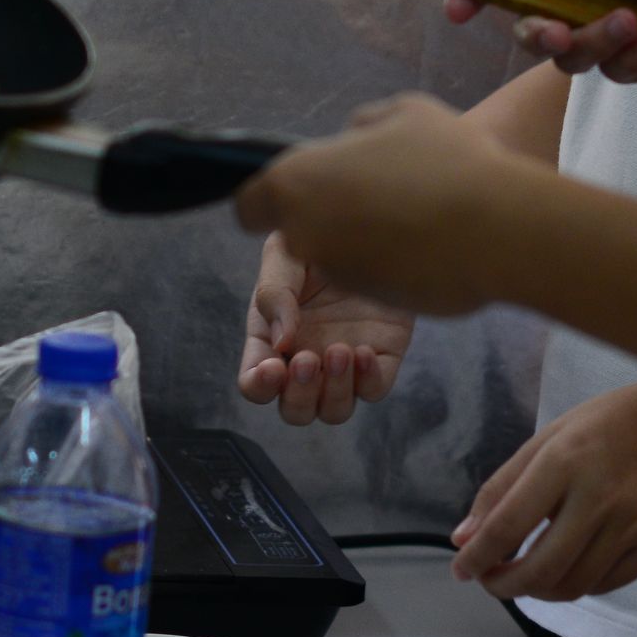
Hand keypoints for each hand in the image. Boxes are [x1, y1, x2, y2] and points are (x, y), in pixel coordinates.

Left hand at [232, 95, 546, 317]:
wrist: (500, 226)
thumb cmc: (449, 160)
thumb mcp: (403, 112)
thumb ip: (362, 126)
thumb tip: (351, 139)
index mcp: (295, 182)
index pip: (251, 205)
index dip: (275, 200)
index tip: (312, 191)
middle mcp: (302, 235)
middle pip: (297, 235)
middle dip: (325, 223)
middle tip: (375, 202)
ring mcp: (337, 279)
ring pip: (333, 265)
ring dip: (359, 248)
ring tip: (409, 222)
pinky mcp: (373, 311)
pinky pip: (368, 287)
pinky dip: (387, 273)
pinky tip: (424, 250)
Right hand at [238, 235, 413, 425]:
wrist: (374, 225)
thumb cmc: (318, 238)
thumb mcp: (285, 255)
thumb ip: (274, 294)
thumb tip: (281, 343)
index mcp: (272, 340)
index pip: (255, 384)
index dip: (260, 386)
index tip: (275, 366)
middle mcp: (306, 360)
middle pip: (295, 410)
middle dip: (300, 395)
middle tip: (309, 359)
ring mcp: (344, 365)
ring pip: (334, 411)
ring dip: (335, 392)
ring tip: (341, 350)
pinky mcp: (381, 359)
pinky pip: (374, 390)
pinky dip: (369, 381)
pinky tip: (365, 351)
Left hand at [449, 376, 636, 600]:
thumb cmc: (609, 423)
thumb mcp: (549, 438)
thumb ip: (503, 488)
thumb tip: (464, 539)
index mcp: (564, 461)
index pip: (508, 527)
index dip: (477, 558)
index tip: (461, 569)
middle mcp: (601, 497)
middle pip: (541, 569)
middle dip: (505, 586)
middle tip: (492, 582)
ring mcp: (635, 525)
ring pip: (574, 585)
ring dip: (539, 591)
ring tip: (526, 576)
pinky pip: (608, 584)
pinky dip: (577, 585)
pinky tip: (567, 569)